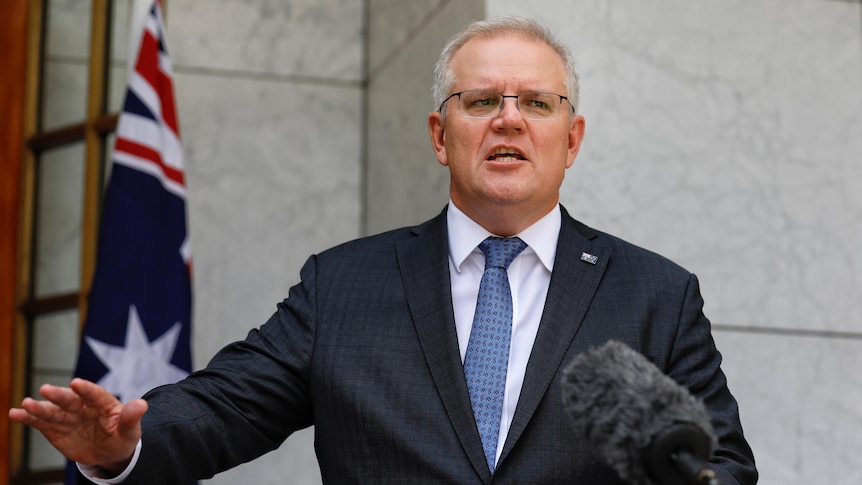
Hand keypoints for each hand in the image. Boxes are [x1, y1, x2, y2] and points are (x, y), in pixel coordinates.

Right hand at [8, 378, 146, 472]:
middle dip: (59, 396)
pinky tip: (15, 414)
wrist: (109, 450)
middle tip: (46, 390)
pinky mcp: (55, 428)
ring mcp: (68, 417)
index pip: (95, 394)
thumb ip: (132, 417)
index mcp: (104, 403)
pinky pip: (41, 423)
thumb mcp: (131, 430)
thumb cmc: (122, 436)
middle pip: (70, 400)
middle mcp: (83, 407)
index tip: (76, 383)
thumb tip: (142, 404)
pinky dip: (28, 419)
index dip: (86, 389)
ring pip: (53, 411)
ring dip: (39, 408)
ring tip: (26, 405)